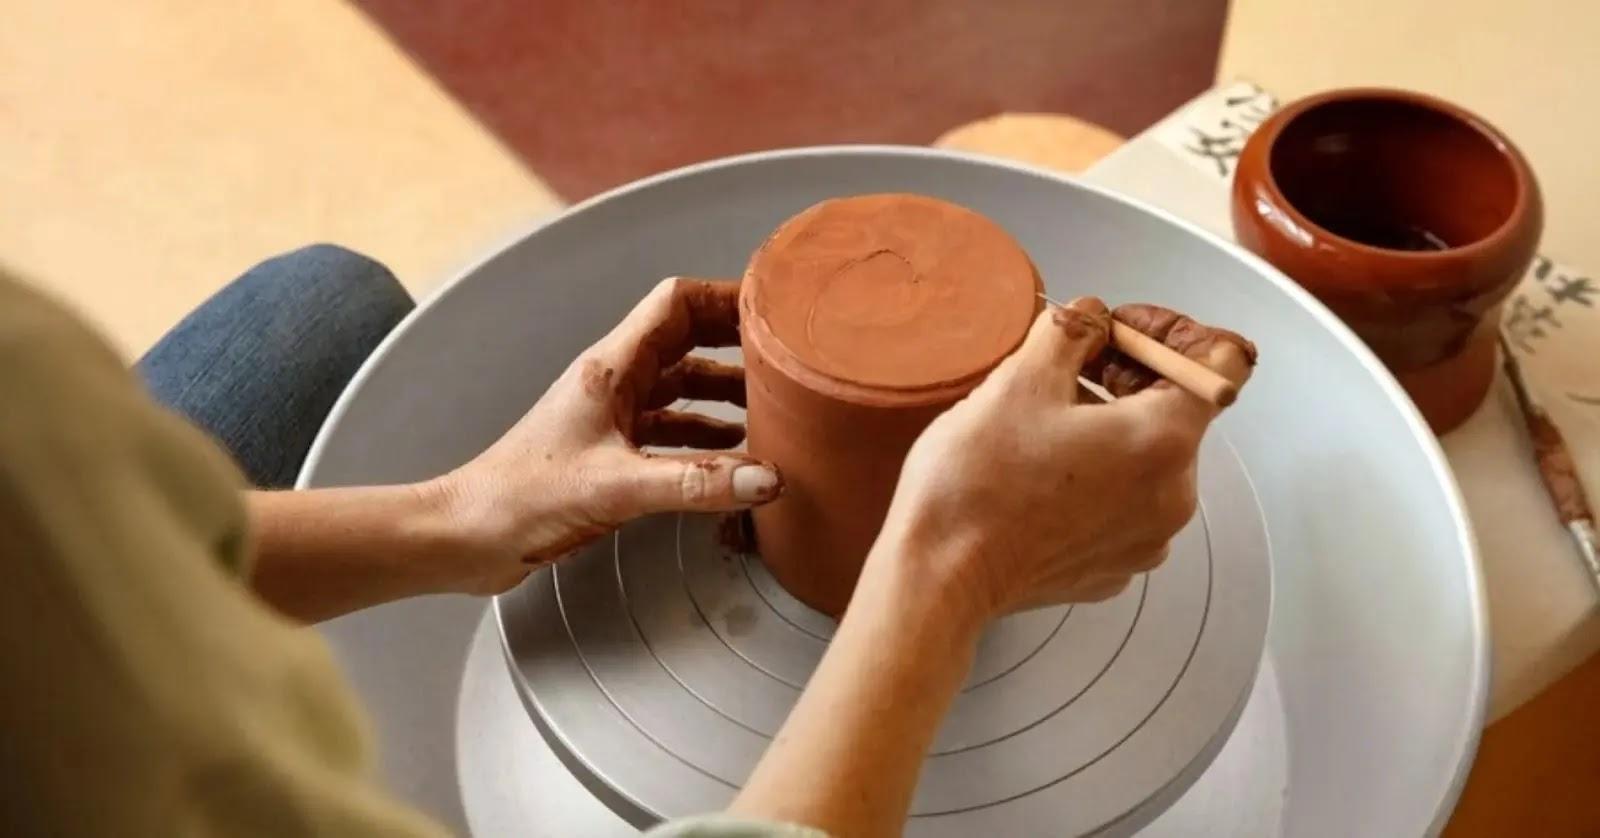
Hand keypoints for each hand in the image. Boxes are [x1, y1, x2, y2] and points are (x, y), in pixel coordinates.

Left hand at [434, 277, 782, 594]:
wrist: (466, 536)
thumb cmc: (520, 497)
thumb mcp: (617, 487)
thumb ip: (694, 483)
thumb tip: (766, 477)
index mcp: (611, 368)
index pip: (675, 304)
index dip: (724, 296)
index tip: (771, 306)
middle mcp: (614, 383)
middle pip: (687, 340)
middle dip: (737, 343)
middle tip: (787, 356)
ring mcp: (613, 417)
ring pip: (682, 387)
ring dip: (726, 394)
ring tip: (774, 408)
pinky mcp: (611, 453)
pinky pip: (671, 431)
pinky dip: (706, 437)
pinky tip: (735, 456)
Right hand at [872, 297, 1254, 622]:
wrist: (939, 575)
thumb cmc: (979, 481)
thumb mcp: (1020, 379)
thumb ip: (1071, 332)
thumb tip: (1091, 319)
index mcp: (1164, 441)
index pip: (1220, 363)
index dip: (1174, 330)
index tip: (1118, 329)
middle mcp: (1175, 496)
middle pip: (1180, 411)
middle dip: (1129, 373)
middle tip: (1066, 364)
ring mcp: (1147, 538)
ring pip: (1147, 457)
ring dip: (1108, 424)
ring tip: (1042, 418)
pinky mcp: (1115, 565)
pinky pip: (1123, 501)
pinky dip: (1096, 473)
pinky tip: (1040, 469)